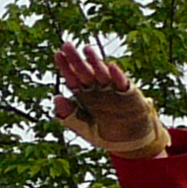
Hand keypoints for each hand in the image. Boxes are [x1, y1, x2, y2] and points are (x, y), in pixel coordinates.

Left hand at [53, 43, 167, 158]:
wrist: (129, 143)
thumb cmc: (105, 133)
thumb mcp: (82, 127)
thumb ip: (69, 115)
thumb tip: (56, 98)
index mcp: (85, 96)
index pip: (72, 79)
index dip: (65, 67)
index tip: (57, 54)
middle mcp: (98, 90)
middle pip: (84, 72)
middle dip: (75, 59)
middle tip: (67, 45)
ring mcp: (113, 90)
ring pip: (101, 74)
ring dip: (94, 62)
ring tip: (86, 49)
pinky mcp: (129, 95)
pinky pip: (122, 83)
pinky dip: (117, 76)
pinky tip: (110, 67)